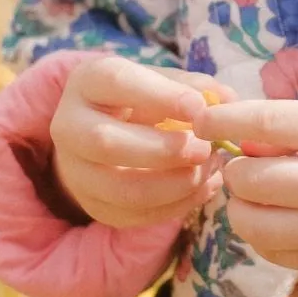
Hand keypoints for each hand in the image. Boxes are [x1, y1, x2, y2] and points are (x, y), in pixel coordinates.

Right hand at [49, 55, 235, 229]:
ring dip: (175, 184)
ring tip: (210, 169)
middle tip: (205, 149)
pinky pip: (135, 215)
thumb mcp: (162, 81)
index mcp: (88, 82)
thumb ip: (195, 86)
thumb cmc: (142, 97)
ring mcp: (76, 171)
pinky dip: (177, 205)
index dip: (162, 96)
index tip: (200, 108)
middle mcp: (69, 126)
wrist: (104, 130)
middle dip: (163, 150)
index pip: (117, 83)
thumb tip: (227, 100)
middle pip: (106, 143)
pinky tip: (204, 187)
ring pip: (122, 189)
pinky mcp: (93, 205)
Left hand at [192, 98, 297, 283]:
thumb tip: (245, 140)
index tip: (204, 120)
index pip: (268, 123)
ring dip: (241, 207)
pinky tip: (276, 221)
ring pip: (252, 223)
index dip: (226, 120)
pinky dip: (262, 235)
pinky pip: (272, 252)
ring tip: (256, 196)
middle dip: (234, 170)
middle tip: (242, 164)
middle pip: (250, 178)